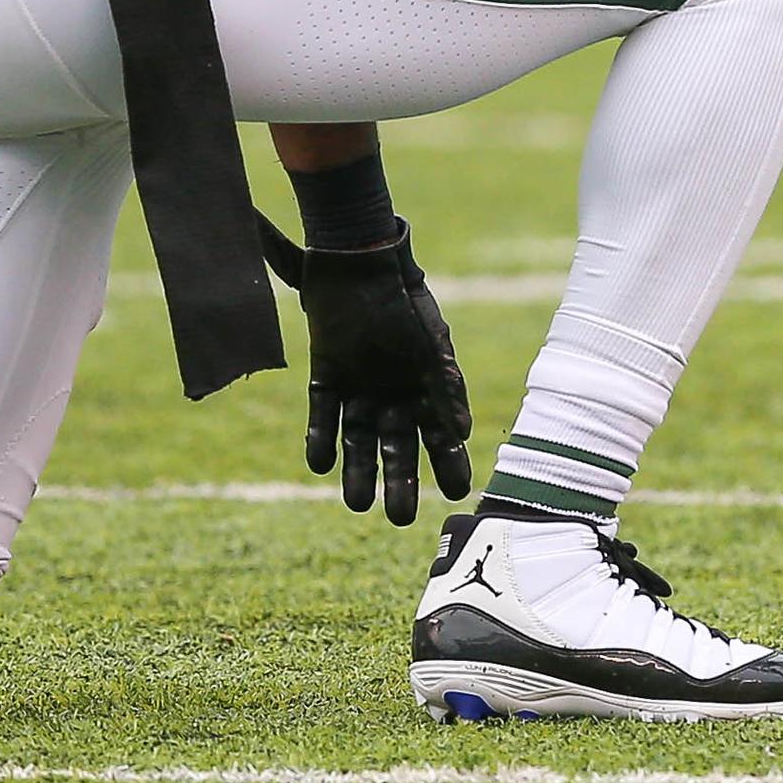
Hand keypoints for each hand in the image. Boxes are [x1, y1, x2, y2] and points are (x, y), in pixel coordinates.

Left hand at [292, 227, 472, 522]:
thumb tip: (463, 434)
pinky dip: (320, 440)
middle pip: (397, 448)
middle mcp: (392, 395)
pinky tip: (322, 462)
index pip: (440, 436)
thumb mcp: (431, 345)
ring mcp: (359, 389)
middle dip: (400, 482)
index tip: (458, 493)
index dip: (450, 464)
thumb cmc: (402, 302)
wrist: (358, 264)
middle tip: (399, 518)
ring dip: (357, 472)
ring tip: (357, 503)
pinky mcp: (326, 378)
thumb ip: (445, 388)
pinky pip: (322, 418)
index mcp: (425, 388)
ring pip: (358, 442)